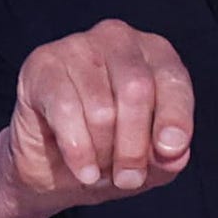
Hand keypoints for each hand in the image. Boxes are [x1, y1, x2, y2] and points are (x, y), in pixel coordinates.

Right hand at [0, 19, 192, 217]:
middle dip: (134, 146)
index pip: (173, 80)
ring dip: (102, 152)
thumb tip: (174, 152)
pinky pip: (65, 110)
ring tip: (100, 169)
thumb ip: (168, 156)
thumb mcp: (150, 162)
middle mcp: (119, 39)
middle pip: (136, 91)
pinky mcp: (43, 63)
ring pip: (100, 108)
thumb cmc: (110, 151)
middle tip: (129, 179)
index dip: (175, 117)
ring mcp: (78, 45)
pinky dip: (77, 149)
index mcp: (155, 52)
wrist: (53, 166)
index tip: (170, 151)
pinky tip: (83, 171)